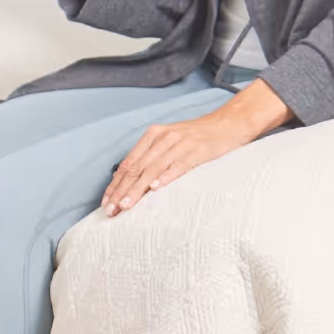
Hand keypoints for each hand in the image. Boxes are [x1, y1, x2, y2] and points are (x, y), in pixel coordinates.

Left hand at [102, 107, 258, 217]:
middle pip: (136, 168)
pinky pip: (178, 165)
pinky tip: (155, 189)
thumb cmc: (196, 137)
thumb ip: (151, 158)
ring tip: (126, 205)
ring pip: (152, 169)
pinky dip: (166, 177)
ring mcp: (179, 144)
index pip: (127, 164)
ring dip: (137, 189)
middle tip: (111, 210)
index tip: (105, 203)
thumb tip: (130, 181)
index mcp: (152, 136)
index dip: (114, 185)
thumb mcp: (169, 142)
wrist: (227, 123)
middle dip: (120, 191)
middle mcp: (162, 138)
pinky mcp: (197, 151)